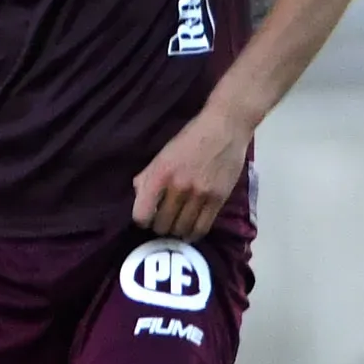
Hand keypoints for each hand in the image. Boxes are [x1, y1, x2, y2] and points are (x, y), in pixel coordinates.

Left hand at [131, 110, 249, 240]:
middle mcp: (178, 188)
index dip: (141, 220)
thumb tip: (139, 199)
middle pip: (162, 225)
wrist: (224, 129)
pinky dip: (193, 234)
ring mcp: (200, 195)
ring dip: (176, 232)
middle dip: (159, 227)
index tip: (145, 218)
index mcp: (160, 175)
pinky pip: (203, 227)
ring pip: (182, 229)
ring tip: (176, 227)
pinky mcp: (219, 199)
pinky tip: (189, 232)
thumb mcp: (161, 156)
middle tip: (162, 222)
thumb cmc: (190, 139)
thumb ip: (147, 178)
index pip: (141, 214)